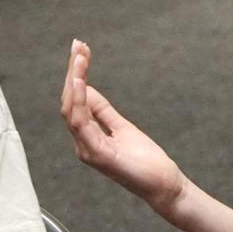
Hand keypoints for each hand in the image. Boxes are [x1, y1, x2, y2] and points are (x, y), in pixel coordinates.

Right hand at [61, 40, 187, 217]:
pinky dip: (80, 102)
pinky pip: (82, 124)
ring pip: (71, 110)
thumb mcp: (122, 127)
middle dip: (72, 72)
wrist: (163, 186)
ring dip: (74, 82)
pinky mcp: (98, 155)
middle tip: (77, 46)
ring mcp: (87, 150)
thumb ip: (102, 110)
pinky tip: (82, 82)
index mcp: (87, 137)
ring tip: (78, 59)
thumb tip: (87, 88)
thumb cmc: (145, 161)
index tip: (80, 50)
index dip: (74, 75)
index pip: (75, 101)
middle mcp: (82, 144)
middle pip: (69, 102)